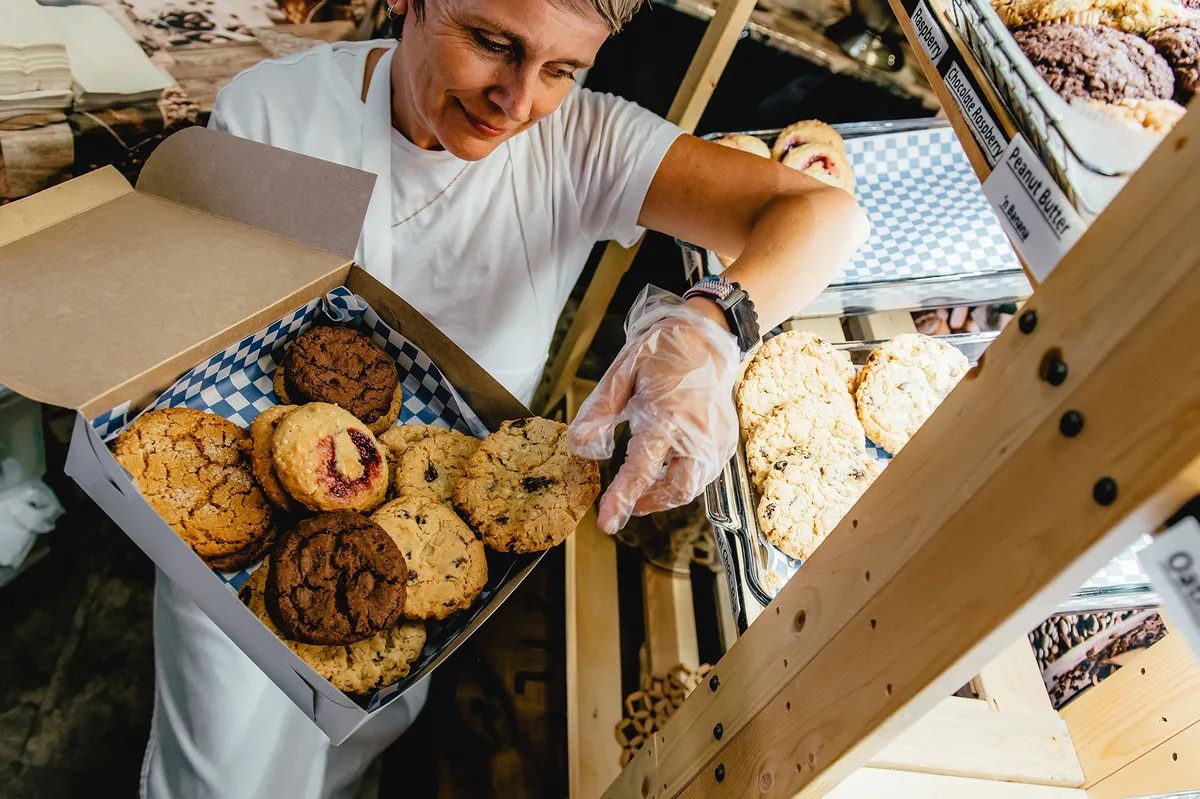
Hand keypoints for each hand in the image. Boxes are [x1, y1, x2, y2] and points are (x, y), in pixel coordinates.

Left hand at [566, 286, 740, 533]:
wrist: (707, 336)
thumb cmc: (662, 352)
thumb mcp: (623, 372)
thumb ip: (600, 409)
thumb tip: (578, 442)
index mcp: (667, 417)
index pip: (641, 469)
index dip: (622, 498)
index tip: (608, 522)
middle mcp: (696, 433)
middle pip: (676, 489)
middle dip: (649, 502)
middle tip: (627, 502)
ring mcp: (715, 439)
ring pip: (693, 486)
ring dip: (667, 493)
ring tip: (645, 483)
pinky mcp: (725, 439)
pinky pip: (705, 473)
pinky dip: (685, 478)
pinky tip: (668, 465)